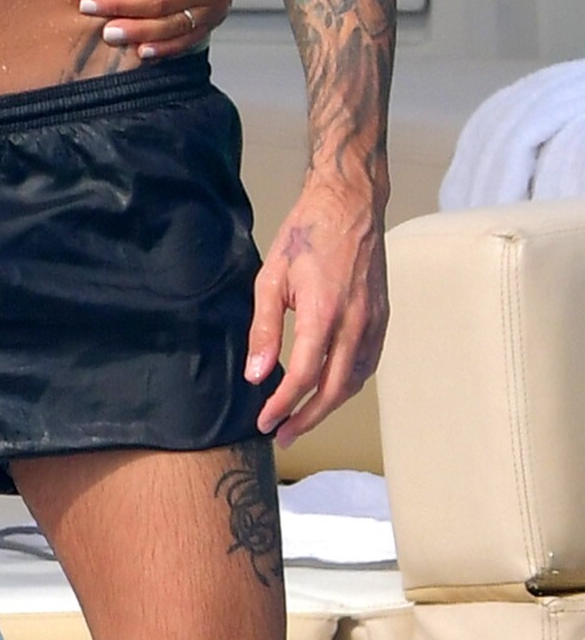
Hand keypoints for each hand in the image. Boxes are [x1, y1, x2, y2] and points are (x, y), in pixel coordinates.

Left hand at [77, 0, 255, 58]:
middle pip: (156, 1)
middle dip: (118, 4)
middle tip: (87, 5)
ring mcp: (212, 6)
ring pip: (169, 25)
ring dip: (137, 31)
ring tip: (107, 32)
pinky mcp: (213, 19)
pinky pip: (188, 40)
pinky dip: (164, 48)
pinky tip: (141, 51)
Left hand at [247, 174, 388, 447]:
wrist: (349, 205)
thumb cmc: (305, 234)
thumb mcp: (272, 276)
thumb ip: (264, 327)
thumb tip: (257, 373)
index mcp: (324, 313)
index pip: (305, 376)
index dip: (283, 404)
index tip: (265, 421)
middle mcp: (355, 323)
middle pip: (333, 389)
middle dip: (306, 418)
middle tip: (282, 435)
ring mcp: (373, 322)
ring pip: (354, 381)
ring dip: (328, 406)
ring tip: (301, 419)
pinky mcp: (382, 318)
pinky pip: (367, 363)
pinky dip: (348, 384)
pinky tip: (330, 390)